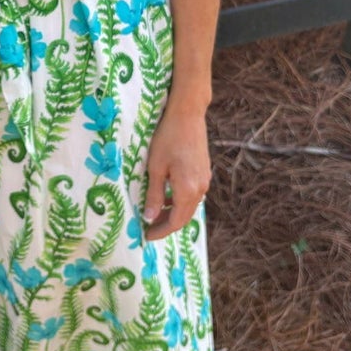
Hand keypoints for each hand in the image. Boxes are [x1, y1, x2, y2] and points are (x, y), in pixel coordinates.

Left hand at [140, 103, 210, 241]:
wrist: (187, 115)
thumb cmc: (167, 138)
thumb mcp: (155, 168)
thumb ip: (154, 195)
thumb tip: (149, 218)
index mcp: (188, 190)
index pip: (176, 222)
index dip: (161, 231)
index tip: (146, 236)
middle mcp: (200, 188)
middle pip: (184, 216)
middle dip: (167, 224)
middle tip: (148, 227)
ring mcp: (204, 180)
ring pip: (189, 206)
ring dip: (173, 212)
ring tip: (155, 212)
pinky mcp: (204, 172)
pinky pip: (193, 194)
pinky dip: (179, 200)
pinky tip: (167, 195)